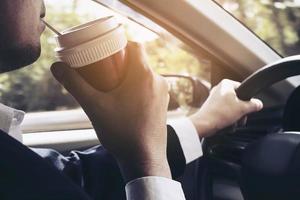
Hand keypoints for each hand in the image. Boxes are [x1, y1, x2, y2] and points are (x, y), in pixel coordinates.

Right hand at [51, 42, 170, 181]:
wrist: (144, 159)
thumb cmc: (121, 132)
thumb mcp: (94, 106)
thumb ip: (74, 85)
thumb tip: (57, 67)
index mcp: (144, 75)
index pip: (135, 45)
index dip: (120, 44)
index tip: (105, 51)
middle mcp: (158, 81)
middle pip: (139, 60)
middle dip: (120, 62)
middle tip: (102, 69)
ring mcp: (163, 94)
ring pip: (144, 75)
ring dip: (128, 75)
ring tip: (110, 85)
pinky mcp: (163, 105)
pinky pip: (149, 87)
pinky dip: (137, 87)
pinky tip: (123, 100)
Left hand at [189, 79, 262, 137]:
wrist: (204, 124)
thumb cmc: (220, 113)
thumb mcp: (242, 108)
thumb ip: (253, 105)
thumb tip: (258, 104)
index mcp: (226, 84)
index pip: (244, 89)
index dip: (247, 100)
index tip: (248, 107)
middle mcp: (219, 89)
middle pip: (238, 101)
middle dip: (241, 112)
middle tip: (240, 117)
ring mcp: (215, 100)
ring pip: (232, 109)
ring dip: (235, 118)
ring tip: (232, 122)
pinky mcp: (212, 109)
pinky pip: (225, 114)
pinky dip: (227, 120)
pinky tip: (226, 125)